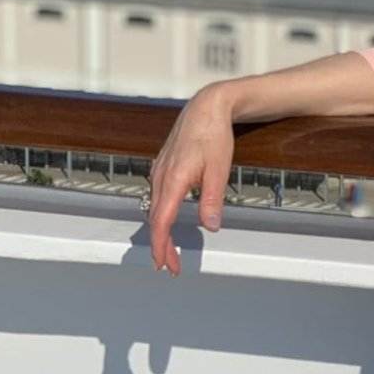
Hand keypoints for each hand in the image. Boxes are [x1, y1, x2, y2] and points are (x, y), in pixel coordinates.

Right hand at [147, 85, 235, 274]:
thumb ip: (212, 199)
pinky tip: (168, 222)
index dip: (162, 245)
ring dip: (160, 232)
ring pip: (154, 209)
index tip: (165, 263)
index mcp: (173, 179)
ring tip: (170, 250)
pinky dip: (160, 216)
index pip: (161, 221)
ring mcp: (158, 171)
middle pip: (155, 220)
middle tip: (171, 266)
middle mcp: (160, 176)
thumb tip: (210, 226)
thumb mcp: (219, 170)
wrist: (206, 107)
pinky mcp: (162, 167)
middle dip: (162, 246)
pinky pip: (156, 197)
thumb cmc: (214, 135)